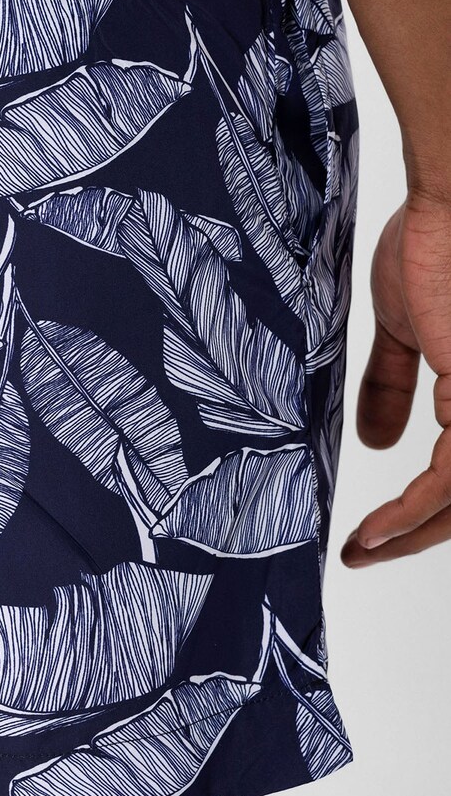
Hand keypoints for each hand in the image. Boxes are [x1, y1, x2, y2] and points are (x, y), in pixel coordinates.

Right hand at [341, 190, 450, 566]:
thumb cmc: (434, 245)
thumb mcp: (406, 331)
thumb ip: (394, 386)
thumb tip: (380, 444)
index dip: (421, 510)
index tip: (370, 528)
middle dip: (417, 535)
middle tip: (363, 549)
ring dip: (411, 535)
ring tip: (362, 546)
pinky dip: (412, 514)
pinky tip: (376, 527)